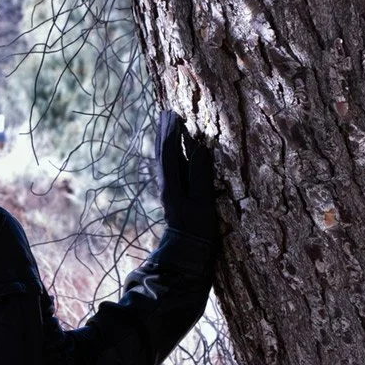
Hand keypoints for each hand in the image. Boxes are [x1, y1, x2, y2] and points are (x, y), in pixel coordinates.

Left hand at [156, 109, 217, 240]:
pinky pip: (170, 168)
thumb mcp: (203, 202)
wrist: (186, 252)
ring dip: (166, 141)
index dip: (172, 133)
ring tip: (168, 125)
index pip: (169, 153)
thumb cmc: (198, 229)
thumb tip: (201, 148)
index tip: (174, 115)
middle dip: (165, 133)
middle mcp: (166, 186)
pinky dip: (171, 154)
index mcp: (172, 185)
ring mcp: (169, 191)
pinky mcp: (173, 195)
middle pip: (162, 154)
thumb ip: (201, 175)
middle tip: (167, 112)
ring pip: (164, 160)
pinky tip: (176, 151)